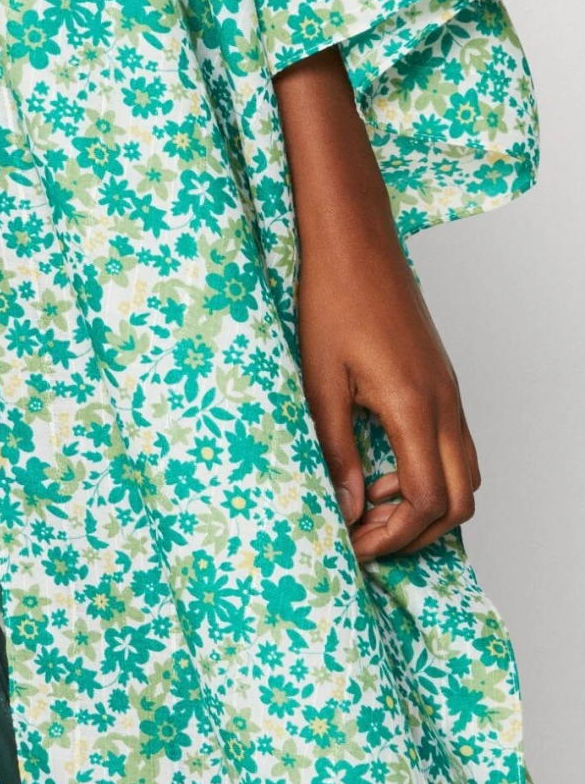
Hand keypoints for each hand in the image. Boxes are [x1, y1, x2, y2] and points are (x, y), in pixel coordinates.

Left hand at [274, 47, 479, 562]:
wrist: (353, 238)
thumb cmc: (331, 298)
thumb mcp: (319, 379)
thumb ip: (336, 448)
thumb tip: (347, 508)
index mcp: (414, 407)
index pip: (427, 502)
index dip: (391, 537)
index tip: (351, 545)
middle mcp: (444, 404)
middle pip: (460, 501)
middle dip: (415, 533)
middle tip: (362, 536)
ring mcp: (448, 390)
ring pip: (464, 474)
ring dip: (426, 504)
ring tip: (368, 503)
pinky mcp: (440, 378)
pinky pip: (455, 445)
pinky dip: (429, 472)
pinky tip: (381, 466)